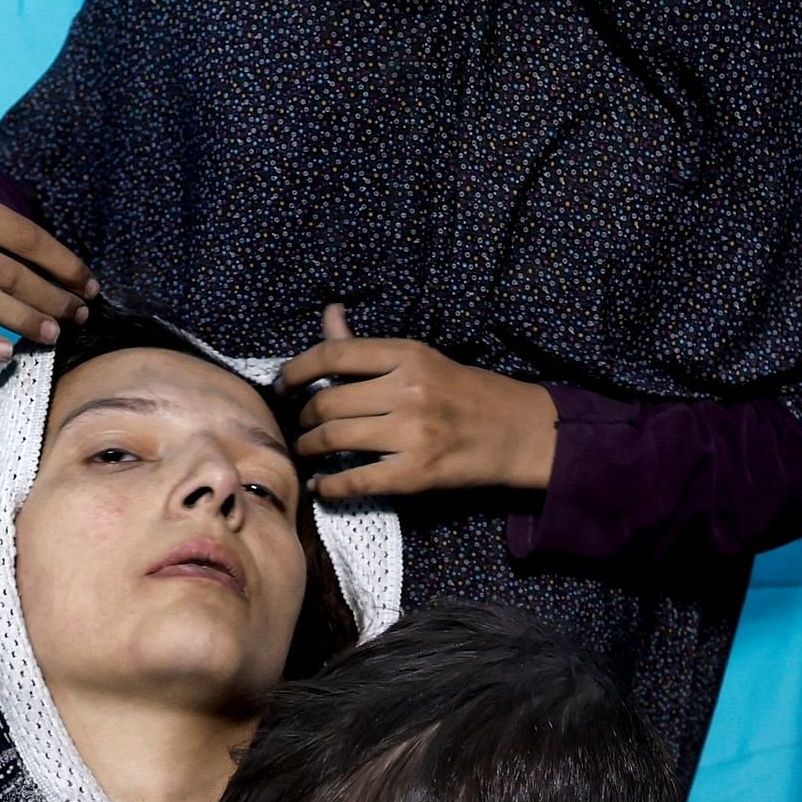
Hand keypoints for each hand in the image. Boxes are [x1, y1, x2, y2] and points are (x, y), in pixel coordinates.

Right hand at [0, 171, 92, 361]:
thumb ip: (2, 232)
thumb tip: (68, 279)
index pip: (20, 235)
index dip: (61, 263)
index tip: (89, 286)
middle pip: (2, 270)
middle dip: (49, 296)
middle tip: (79, 315)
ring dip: (22, 319)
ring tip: (54, 334)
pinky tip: (6, 351)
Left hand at [280, 305, 557, 498]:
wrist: (517, 431)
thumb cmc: (464, 392)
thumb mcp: (420, 358)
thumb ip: (367, 345)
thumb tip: (329, 315)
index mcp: (408, 355)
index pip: (334, 355)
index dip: (297, 370)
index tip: (284, 385)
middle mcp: (408, 390)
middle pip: (327, 403)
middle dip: (302, 418)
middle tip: (300, 426)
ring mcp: (413, 433)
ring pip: (334, 440)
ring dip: (309, 448)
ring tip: (307, 451)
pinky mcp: (417, 473)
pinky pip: (356, 480)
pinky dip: (330, 487)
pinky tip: (322, 486)